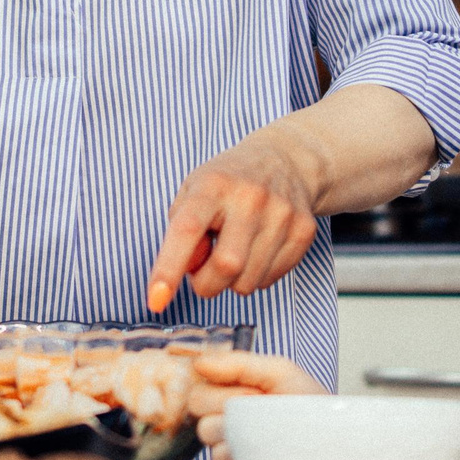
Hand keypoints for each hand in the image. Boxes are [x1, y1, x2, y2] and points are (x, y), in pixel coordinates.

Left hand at [145, 133, 318, 311]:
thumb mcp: (192, 193)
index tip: (156, 299)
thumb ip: (180, 233)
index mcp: (213, 186)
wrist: (285, 160)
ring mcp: (281, 214)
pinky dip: (256, 276)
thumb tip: (187, 270)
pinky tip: (256, 250)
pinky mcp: (304, 230)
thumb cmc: (229, 182)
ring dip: (232, 281)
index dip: (168, 268)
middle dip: (206, 284)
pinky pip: (271, 279)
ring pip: (249, 281)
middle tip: (203, 270)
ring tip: (232, 252)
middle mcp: (250, 197)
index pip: (187, 230)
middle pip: (226, 266)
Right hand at [189, 351, 323, 459]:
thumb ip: (238, 363)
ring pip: (217, 456)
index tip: (253, 394)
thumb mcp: (282, 374)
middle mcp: (230, 431)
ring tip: (274, 442)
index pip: (198, 397)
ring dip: (245, 447)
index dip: (223, 395)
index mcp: (232, 401)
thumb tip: (198, 363)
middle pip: (203, 426)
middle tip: (264, 418)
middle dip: (233, 420)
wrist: (343, 446)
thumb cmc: (314, 409)